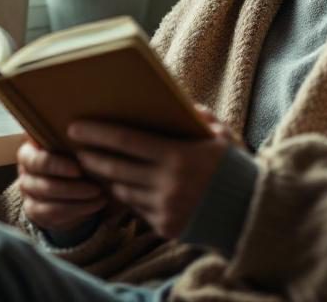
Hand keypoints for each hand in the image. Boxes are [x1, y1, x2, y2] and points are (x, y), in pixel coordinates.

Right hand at [16, 136, 109, 234]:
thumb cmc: (71, 154)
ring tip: (100, 195)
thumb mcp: (70, 143)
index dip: (58, 166)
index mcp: (29, 151)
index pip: (38, 161)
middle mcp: (25, 171)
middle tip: (96, 187)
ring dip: (77, 200)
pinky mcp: (35, 211)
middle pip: (43, 185)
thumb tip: (87, 128)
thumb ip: (72, 137)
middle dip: (71, 188)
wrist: (65, 179)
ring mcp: (28, 193)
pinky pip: (54, 214)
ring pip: (49, 202)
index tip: (79, 170)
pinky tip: (96, 204)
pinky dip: (78, 210)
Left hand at [69, 104, 238, 239]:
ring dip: (106, 178)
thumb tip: (178, 100)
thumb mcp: (220, 136)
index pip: (127, 141)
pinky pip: (136, 209)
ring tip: (95, 165)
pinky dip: (126, 197)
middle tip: (76, 147)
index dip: (98, 133)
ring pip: (122, 190)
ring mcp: (165, 208)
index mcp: (179, 156)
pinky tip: (118, 186)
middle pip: (115, 168)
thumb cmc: (233, 167)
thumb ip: (198, 116)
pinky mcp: (165, 227)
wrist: (251, 213)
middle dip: (92, 156)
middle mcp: (168, 184)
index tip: (75, 127)